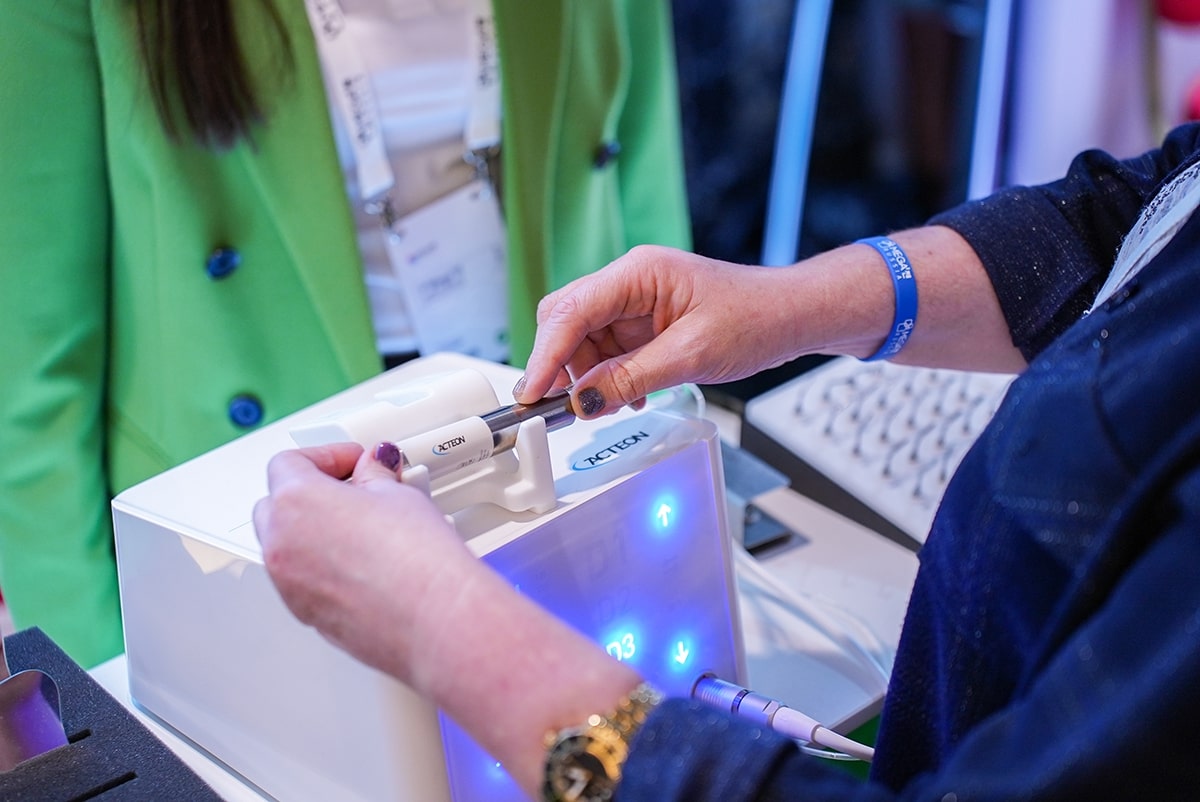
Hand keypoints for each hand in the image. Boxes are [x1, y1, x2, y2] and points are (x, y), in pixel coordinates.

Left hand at [252, 442, 642, 795]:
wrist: (458, 632)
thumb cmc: (435, 566)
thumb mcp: (408, 496)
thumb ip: (384, 475)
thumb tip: (383, 469)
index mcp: (299, 511)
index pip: (291, 459)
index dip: (331, 453)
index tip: (367, 460)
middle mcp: (289, 554)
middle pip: (284, 501)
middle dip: (327, 489)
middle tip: (377, 487)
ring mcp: (303, 594)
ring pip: (302, 543)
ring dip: (337, 526)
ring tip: (395, 524)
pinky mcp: (328, 623)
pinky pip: (322, 579)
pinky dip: (346, 564)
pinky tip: (397, 563)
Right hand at [515, 245, 801, 413]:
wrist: (790, 316)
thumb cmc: (755, 318)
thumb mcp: (691, 356)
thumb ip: (631, 379)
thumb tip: (584, 401)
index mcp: (638, 273)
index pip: (571, 310)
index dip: (546, 354)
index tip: (533, 391)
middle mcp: (629, 283)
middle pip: (567, 321)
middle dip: (562, 365)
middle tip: (562, 406)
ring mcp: (634, 303)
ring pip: (583, 340)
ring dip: (588, 377)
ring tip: (610, 404)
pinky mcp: (642, 324)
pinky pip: (607, 351)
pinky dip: (607, 378)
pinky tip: (627, 395)